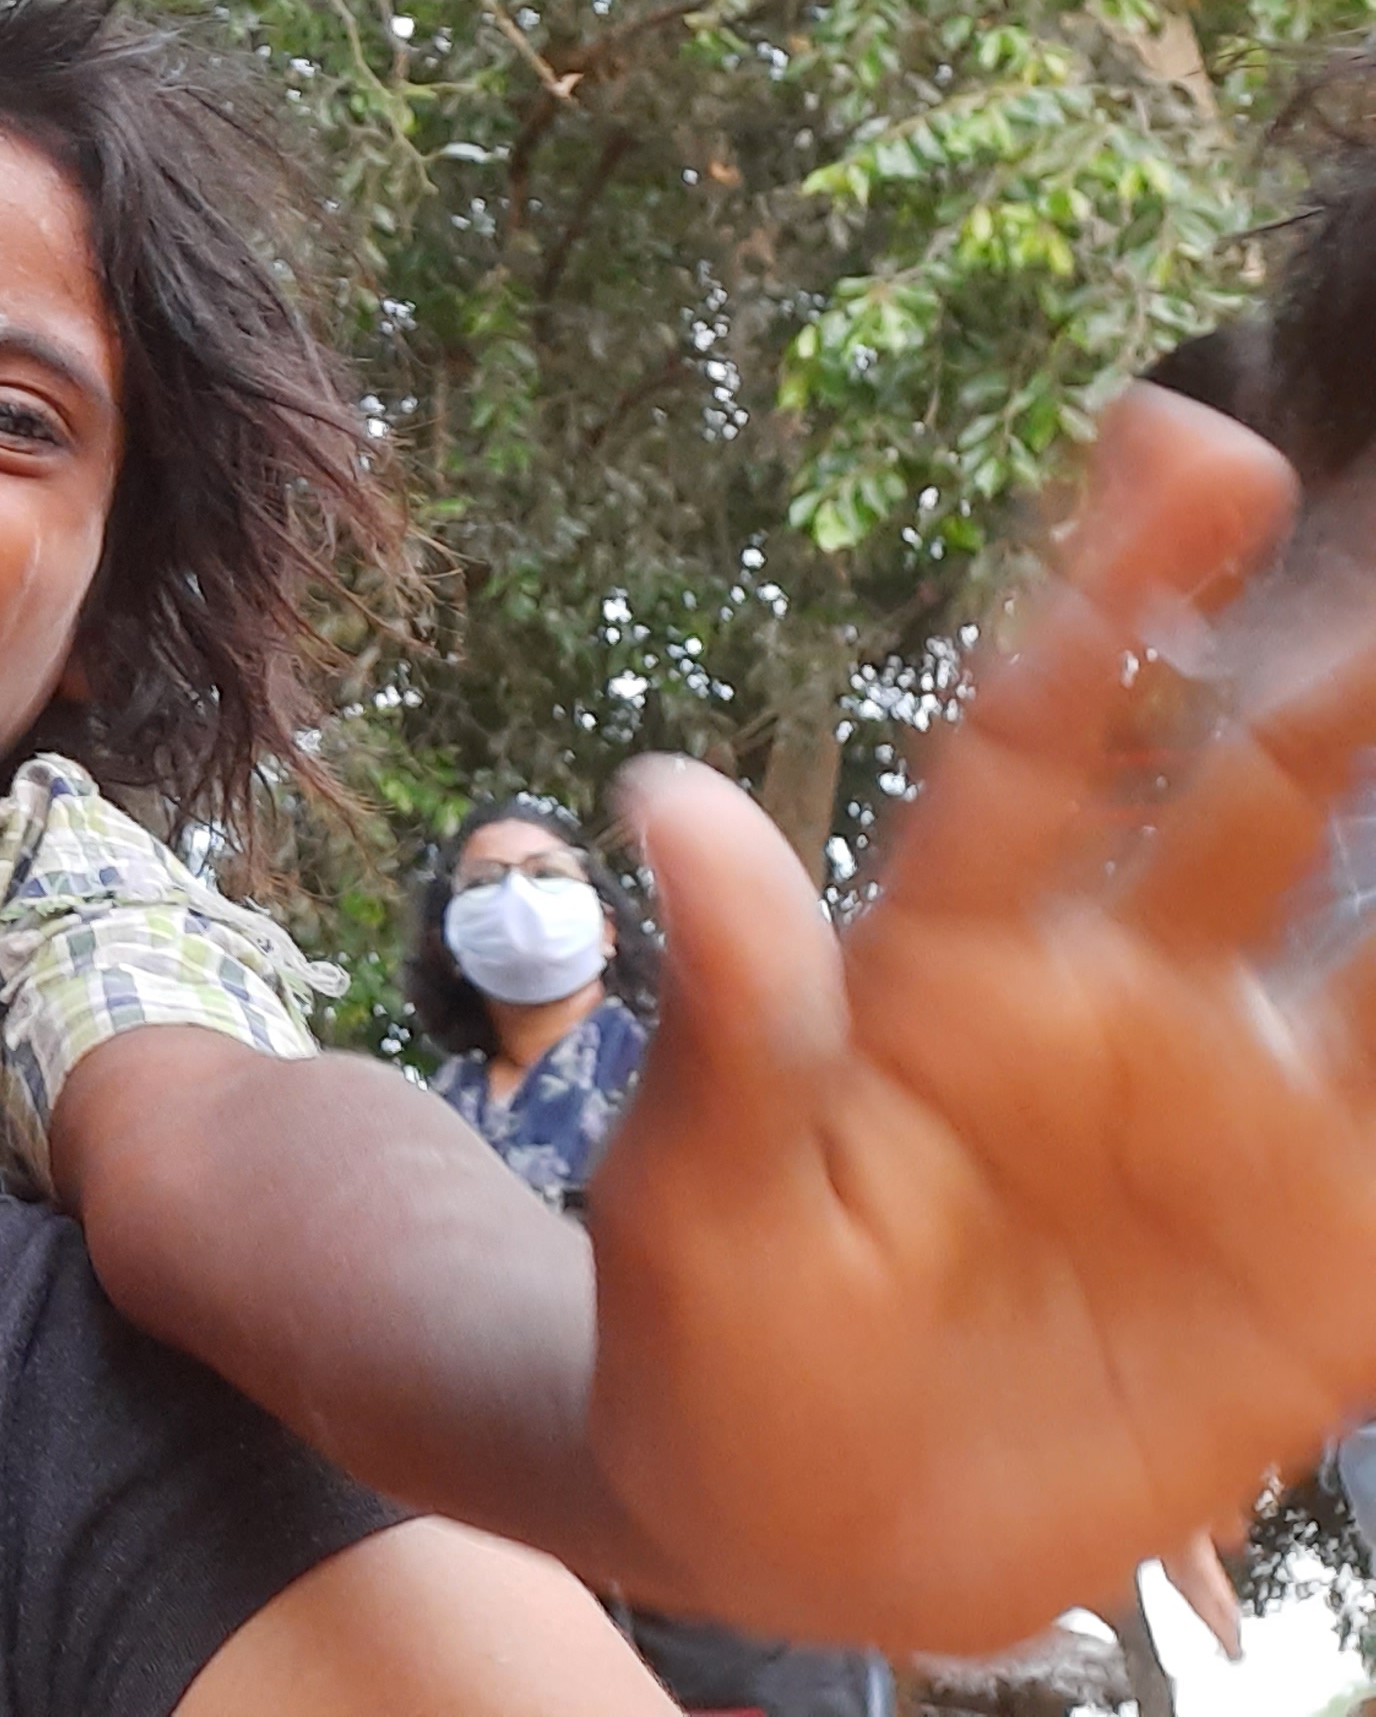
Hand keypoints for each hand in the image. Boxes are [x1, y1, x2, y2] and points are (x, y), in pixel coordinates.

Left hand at [589, 388, 1375, 1650]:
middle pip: (1239, 784)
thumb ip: (722, 1028)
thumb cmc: (717, 1354)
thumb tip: (664, 795)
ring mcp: (1228, 1108)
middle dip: (1330, 656)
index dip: (1102, 584)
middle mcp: (1107, 999)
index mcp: (945, 964)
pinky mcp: (1322, 1241)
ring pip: (1373, 916)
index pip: (1034, 734)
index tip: (1174, 435)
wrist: (814, 1534)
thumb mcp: (690, 1209)